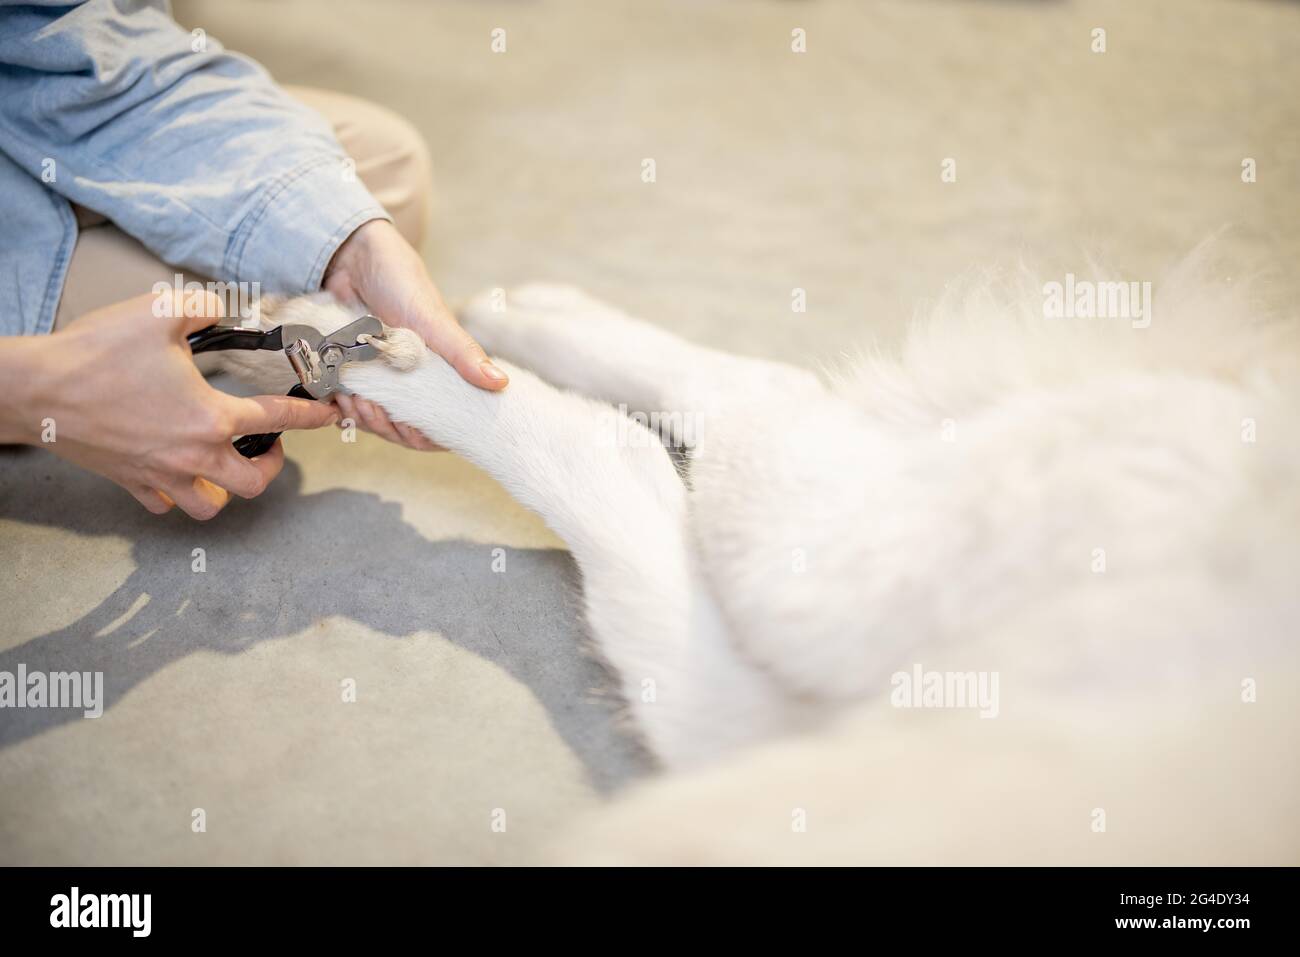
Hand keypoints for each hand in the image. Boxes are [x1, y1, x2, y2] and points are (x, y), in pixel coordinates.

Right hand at [0, 290, 338, 518]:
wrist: (35, 388)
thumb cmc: (94, 353)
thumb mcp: (160, 313)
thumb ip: (205, 306)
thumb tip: (225, 305)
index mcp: (211, 418)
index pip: (277, 419)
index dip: (309, 415)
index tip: (326, 414)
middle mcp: (192, 454)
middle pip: (253, 481)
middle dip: (271, 465)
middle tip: (270, 446)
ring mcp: (160, 474)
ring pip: (211, 505)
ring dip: (227, 489)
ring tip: (227, 466)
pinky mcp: (130, 481)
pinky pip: (165, 504)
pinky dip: (178, 495)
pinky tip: (179, 473)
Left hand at [322, 219, 506, 450]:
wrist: (350, 256)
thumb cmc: (400, 282)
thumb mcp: (433, 320)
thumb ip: (464, 353)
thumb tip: (500, 383)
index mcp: (440, 376)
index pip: (440, 427)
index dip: (426, 436)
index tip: (410, 426)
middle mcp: (411, 384)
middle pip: (404, 432)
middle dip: (388, 426)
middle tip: (373, 406)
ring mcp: (380, 381)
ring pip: (375, 423)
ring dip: (363, 416)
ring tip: (354, 396)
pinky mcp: (351, 375)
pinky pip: (347, 407)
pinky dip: (342, 406)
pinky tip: (338, 393)